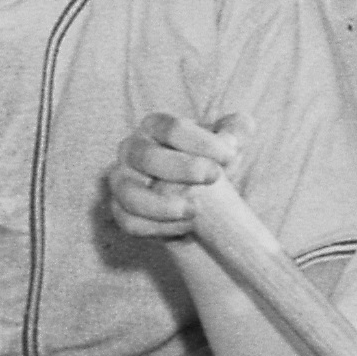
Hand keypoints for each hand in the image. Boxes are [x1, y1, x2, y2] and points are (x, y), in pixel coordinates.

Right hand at [95, 106, 250, 245]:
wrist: (194, 196)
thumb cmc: (207, 162)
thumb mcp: (225, 144)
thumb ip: (236, 132)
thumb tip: (237, 134)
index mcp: (154, 127)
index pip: (171, 128)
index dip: (201, 141)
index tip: (229, 155)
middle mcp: (131, 150)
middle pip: (148, 156)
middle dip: (182, 168)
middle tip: (214, 177)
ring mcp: (121, 181)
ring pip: (130, 194)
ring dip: (162, 205)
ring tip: (195, 211)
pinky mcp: (120, 211)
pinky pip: (130, 222)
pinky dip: (157, 228)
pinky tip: (186, 229)